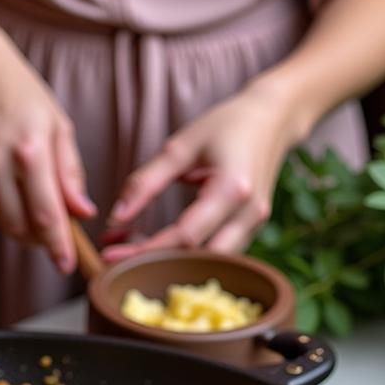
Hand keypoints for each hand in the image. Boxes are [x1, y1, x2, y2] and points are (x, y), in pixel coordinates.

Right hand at [0, 30, 94, 271]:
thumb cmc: (23, 96)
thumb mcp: (59, 127)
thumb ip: (70, 174)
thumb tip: (82, 214)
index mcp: (29, 150)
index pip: (46, 215)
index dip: (57, 246)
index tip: (66, 264)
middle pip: (17, 226)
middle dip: (35, 235)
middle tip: (45, 223)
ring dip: (9, 220)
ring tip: (18, 194)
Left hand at [103, 81, 312, 259]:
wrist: (273, 119)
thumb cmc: (226, 125)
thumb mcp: (181, 146)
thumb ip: (146, 182)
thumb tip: (116, 216)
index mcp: (232, 189)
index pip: (185, 236)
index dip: (146, 250)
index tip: (111, 254)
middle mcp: (248, 214)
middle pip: (199, 259)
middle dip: (157, 265)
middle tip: (118, 260)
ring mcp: (254, 225)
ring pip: (210, 263)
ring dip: (172, 263)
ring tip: (133, 251)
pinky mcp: (252, 229)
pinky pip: (218, 254)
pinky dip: (188, 255)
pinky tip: (160, 246)